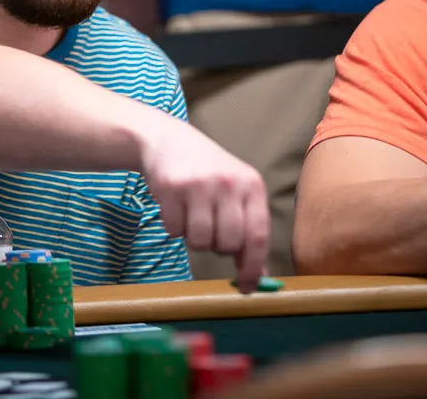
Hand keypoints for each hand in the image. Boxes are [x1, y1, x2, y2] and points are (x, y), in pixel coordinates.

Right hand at [139, 118, 268, 292]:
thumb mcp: (236, 192)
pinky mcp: (171, 187)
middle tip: (212, 230)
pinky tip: (176, 207)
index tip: (248, 287)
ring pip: (199, 241)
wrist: (168, 140)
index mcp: (252, 185)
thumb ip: (249, 230)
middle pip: (228, 243)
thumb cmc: (208, 172)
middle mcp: (228, 183)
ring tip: (193, 216)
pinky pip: (174, 231)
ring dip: (195, 238)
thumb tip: (259, 277)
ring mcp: (198, 184)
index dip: (253, 267)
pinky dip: (174, 227)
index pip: (258, 236)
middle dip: (218, 247)